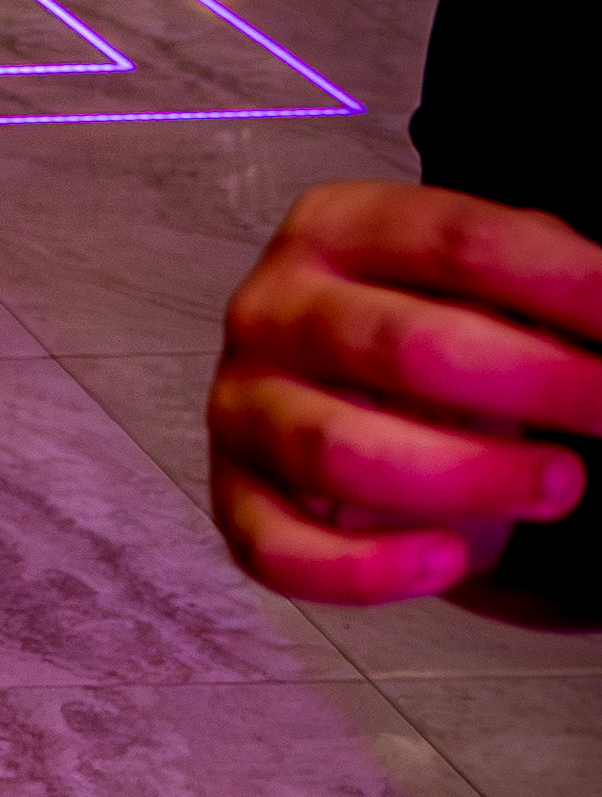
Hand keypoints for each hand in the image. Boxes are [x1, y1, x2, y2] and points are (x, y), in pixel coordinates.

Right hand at [208, 178, 601, 605]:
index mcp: (336, 228)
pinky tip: (451, 560)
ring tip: (561, 483)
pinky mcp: (234, 499)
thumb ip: (554, 288)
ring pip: (339, 450)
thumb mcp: (489, 282)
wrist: (352, 391)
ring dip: (469, 475)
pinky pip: (281, 549)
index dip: (562, 282)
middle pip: (400, 345)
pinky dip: (366, 568)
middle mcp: (272, 310)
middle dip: (534, 383)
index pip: (456, 240)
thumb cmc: (436, 330)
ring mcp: (242, 407)